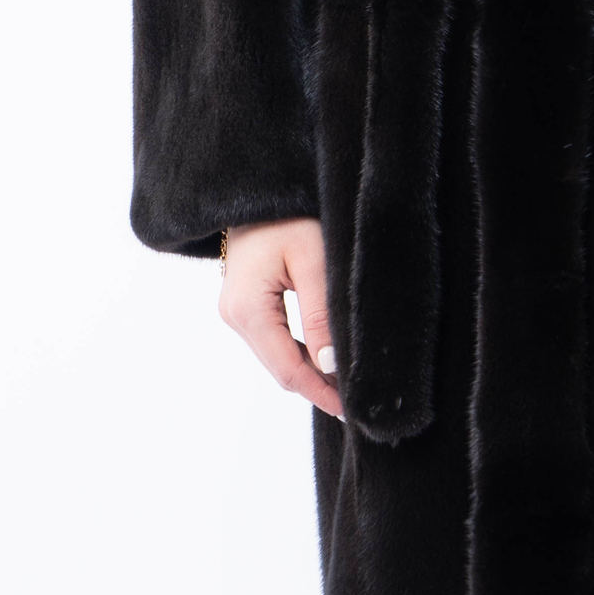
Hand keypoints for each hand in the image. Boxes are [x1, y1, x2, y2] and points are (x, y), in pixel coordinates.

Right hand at [218, 217, 343, 418]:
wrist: (258, 186)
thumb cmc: (286, 215)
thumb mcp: (312, 259)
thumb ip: (321, 314)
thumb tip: (331, 364)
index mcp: (247, 310)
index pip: (288, 369)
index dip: (321, 392)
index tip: (352, 408)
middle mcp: (235, 317)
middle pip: (281, 367)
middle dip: (318, 385)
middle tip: (357, 400)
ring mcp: (237, 311)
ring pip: (278, 356)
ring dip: (310, 370)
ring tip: (348, 382)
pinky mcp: (246, 304)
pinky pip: (275, 339)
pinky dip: (300, 352)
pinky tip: (326, 356)